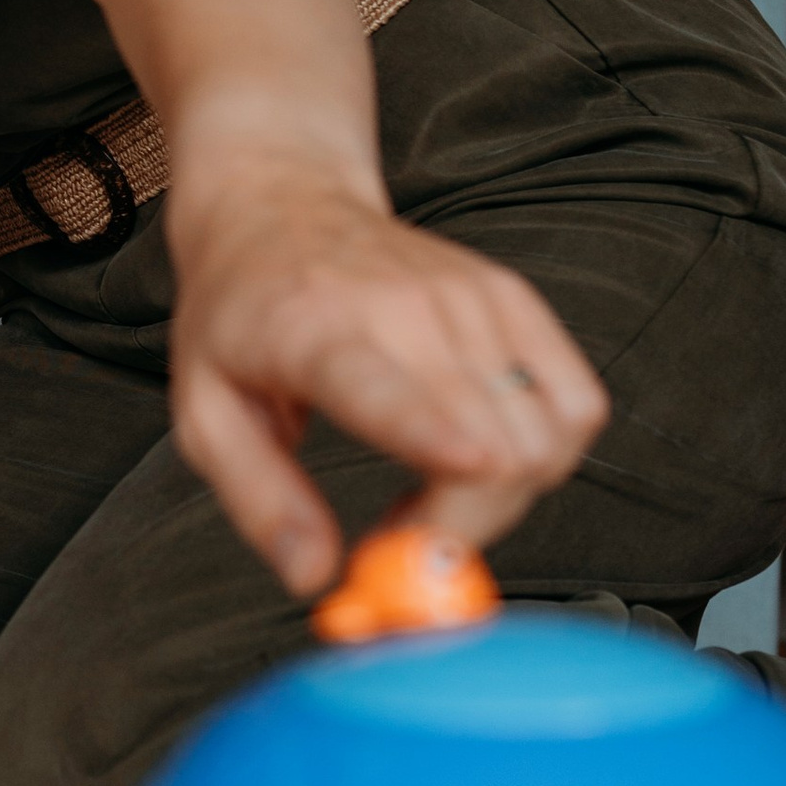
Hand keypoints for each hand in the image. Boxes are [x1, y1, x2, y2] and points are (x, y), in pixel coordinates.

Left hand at [168, 180, 607, 596]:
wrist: (280, 206)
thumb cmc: (238, 315)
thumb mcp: (207, 415)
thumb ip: (261, 501)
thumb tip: (315, 578)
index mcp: (314, 333)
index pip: (391, 391)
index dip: (439, 447)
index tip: (453, 506)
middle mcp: (407, 309)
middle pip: (493, 448)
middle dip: (458, 530)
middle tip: (398, 536)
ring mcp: (473, 299)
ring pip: (545, 439)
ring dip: (501, 498)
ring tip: (432, 489)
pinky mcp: (515, 299)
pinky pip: (577, 405)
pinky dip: (546, 455)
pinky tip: (481, 456)